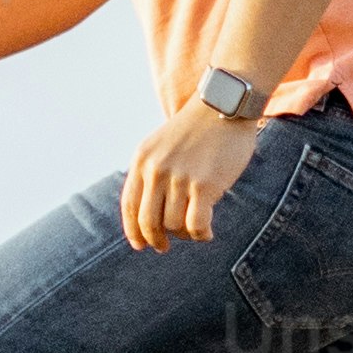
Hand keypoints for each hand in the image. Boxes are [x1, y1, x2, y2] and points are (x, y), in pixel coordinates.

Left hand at [118, 104, 256, 251]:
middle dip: (156, 240)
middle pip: (148, 222)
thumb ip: (152, 173)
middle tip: (165, 247)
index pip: (129, 206)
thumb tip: (150, 217)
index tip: (140, 244)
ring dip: (184, 234)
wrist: (223, 106)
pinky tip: (208, 233)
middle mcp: (157, 170)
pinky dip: (201, 235)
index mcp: (142, 160)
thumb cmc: (196, 130)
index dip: (133, 231)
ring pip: (174, 226)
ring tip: (195, 228)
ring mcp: (180, 178)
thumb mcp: (161, 146)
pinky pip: (196, 225)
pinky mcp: (205, 185)